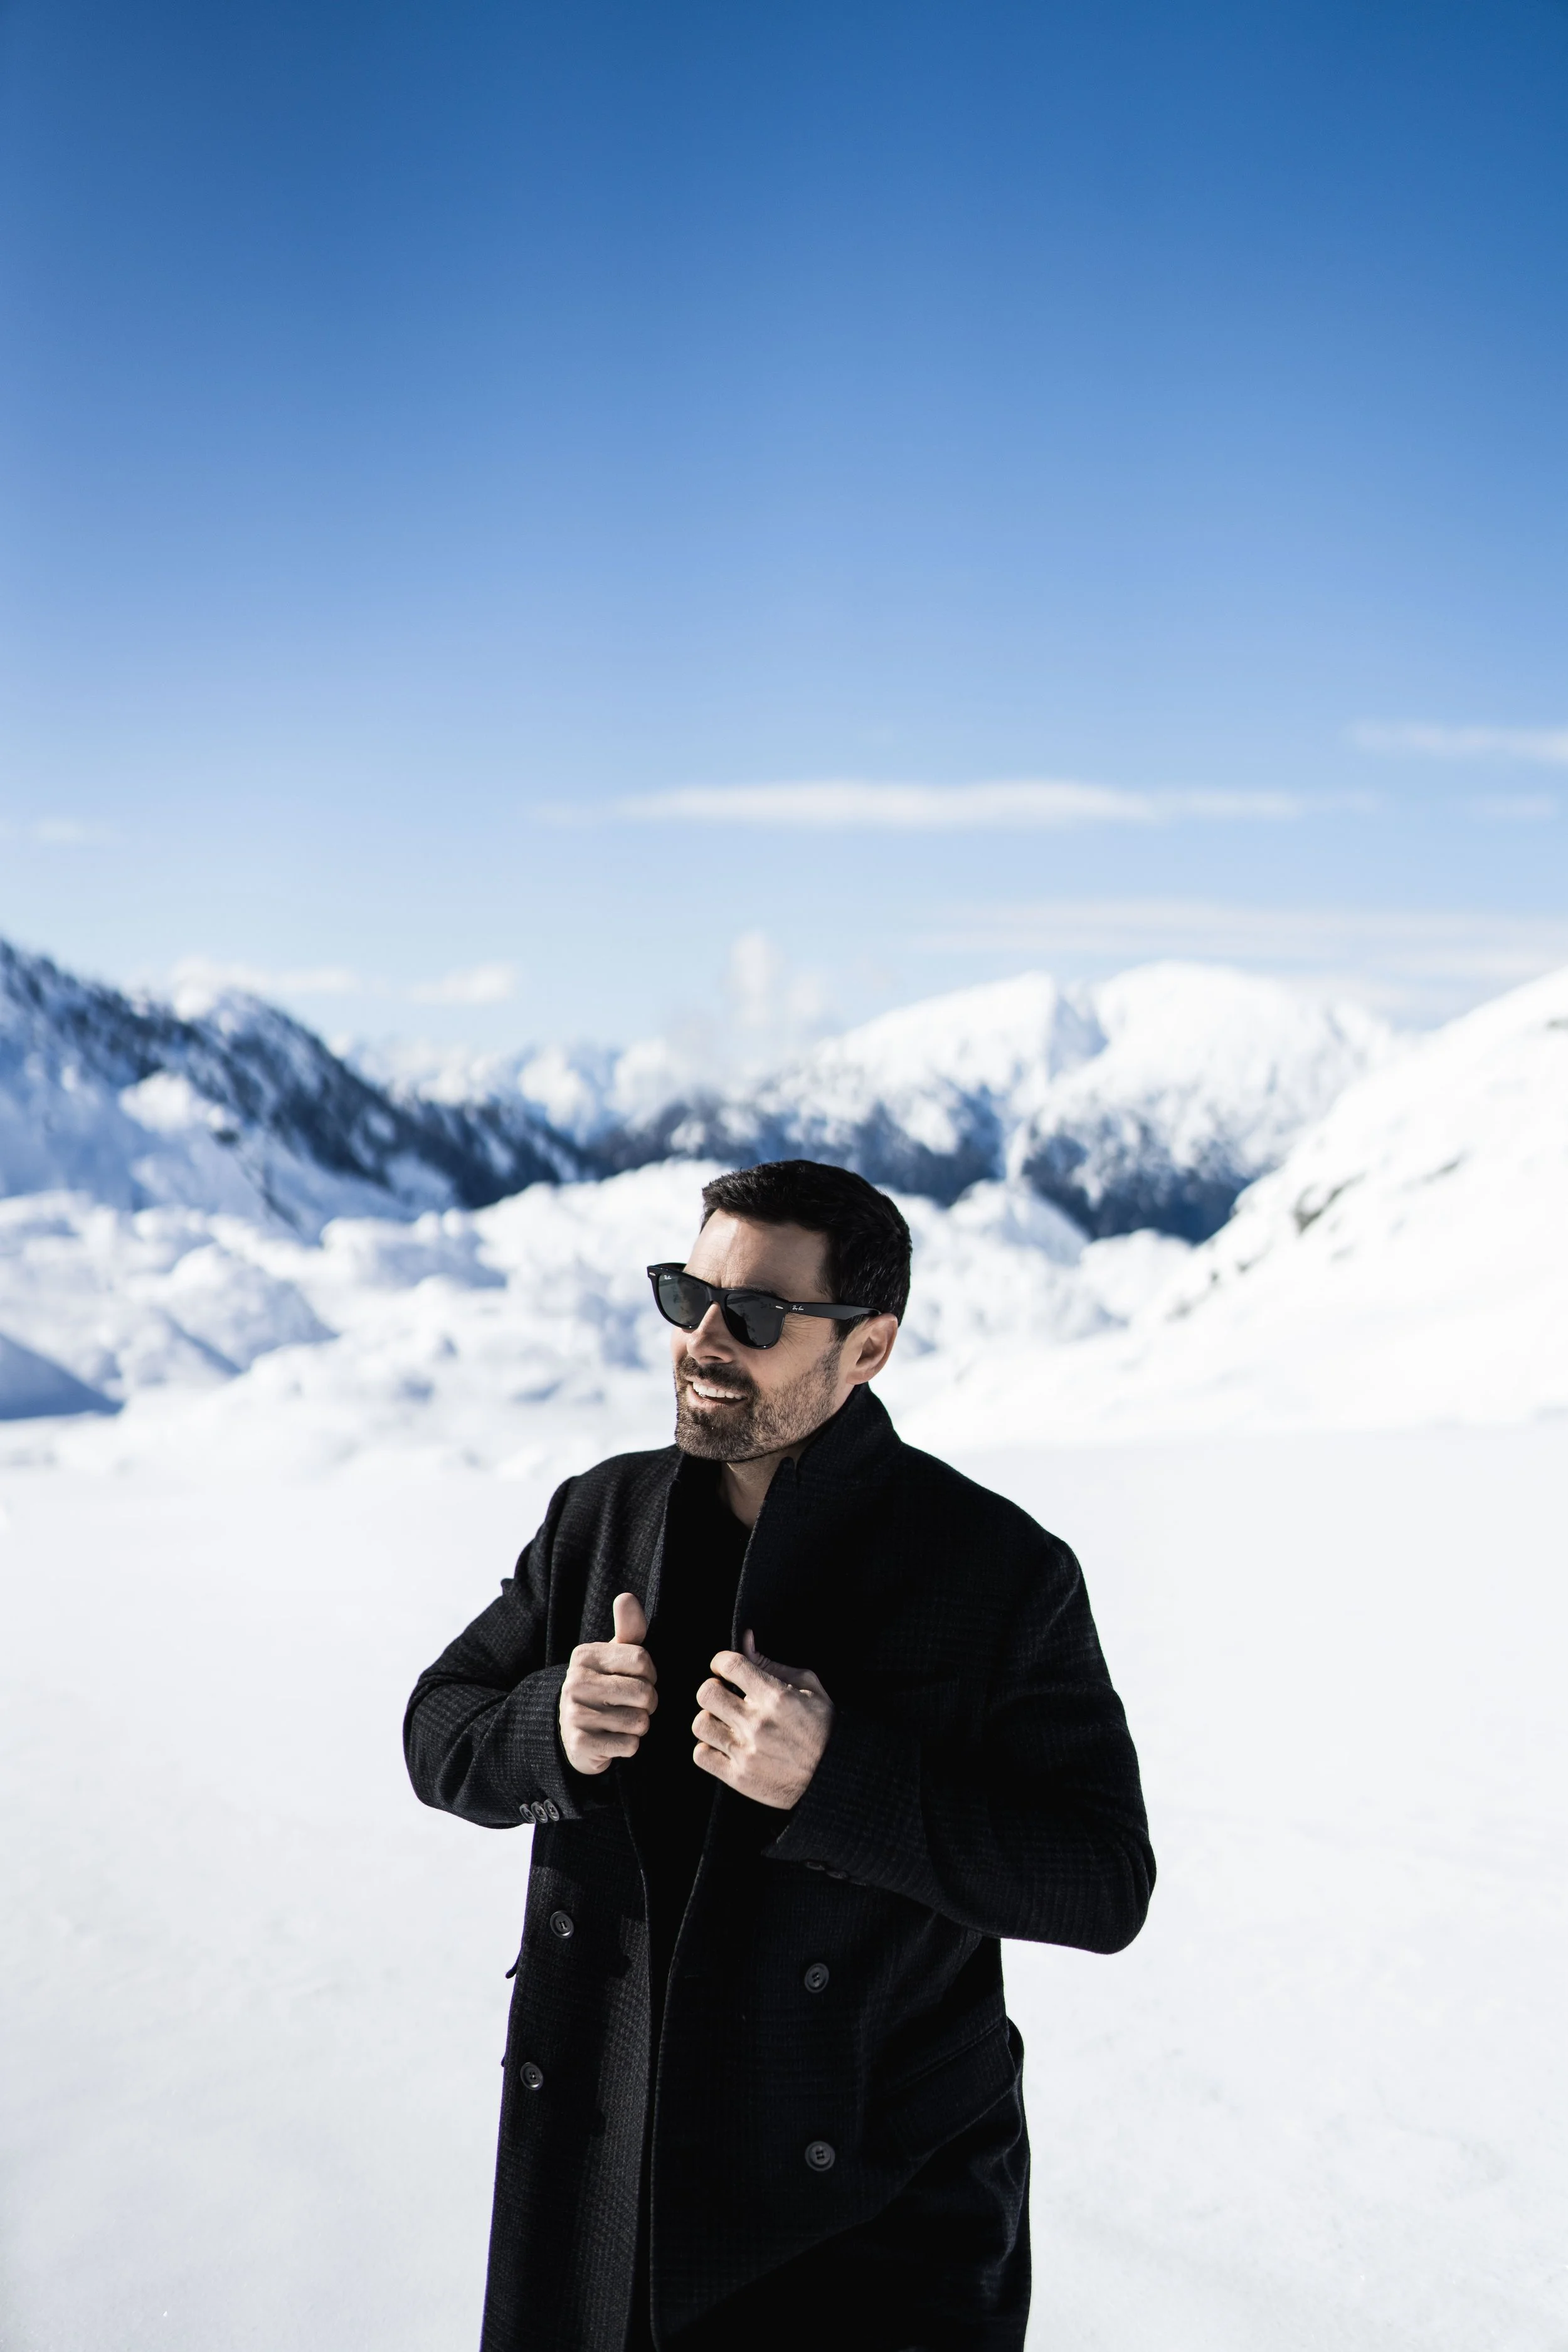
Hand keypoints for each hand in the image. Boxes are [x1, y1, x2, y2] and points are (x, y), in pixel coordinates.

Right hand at [559, 1592, 657, 1774]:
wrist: (574, 1732)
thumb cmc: (605, 1686)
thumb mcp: (616, 1656)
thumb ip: (628, 1628)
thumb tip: (626, 1596)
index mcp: (585, 1656)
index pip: (642, 1660)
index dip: (651, 1674)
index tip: (640, 1679)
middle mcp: (575, 1682)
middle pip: (644, 1693)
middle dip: (649, 1703)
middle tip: (636, 1705)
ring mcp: (574, 1714)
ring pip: (639, 1722)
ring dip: (640, 1726)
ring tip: (624, 1721)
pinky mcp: (580, 1744)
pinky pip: (629, 1746)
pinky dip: (629, 1746)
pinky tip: (614, 1739)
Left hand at [693, 1629, 833, 1809]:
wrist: (835, 1776)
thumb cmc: (824, 1727)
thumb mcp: (808, 1687)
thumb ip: (771, 1664)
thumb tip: (745, 1640)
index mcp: (775, 1697)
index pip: (729, 1665)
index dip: (722, 1662)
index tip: (726, 1669)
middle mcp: (757, 1724)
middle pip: (707, 1693)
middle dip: (714, 1688)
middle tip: (725, 1695)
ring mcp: (746, 1753)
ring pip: (700, 1724)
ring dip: (711, 1718)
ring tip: (725, 1721)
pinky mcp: (739, 1778)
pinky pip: (701, 1755)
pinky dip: (708, 1748)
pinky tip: (724, 1744)